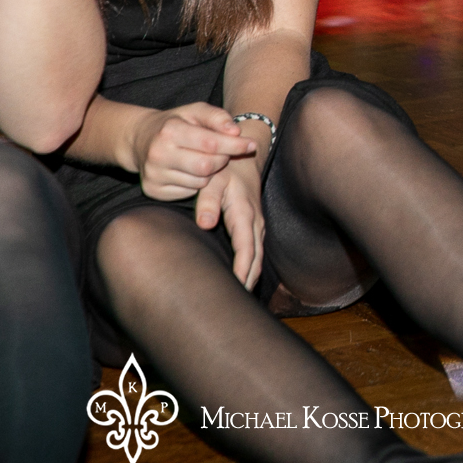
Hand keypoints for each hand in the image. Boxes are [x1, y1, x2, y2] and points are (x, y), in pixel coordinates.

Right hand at [131, 102, 256, 200]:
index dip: (235, 145)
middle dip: (223, 160)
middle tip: (225, 153)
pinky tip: (192, 171)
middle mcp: (158, 154)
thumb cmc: (176, 123)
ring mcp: (154, 175)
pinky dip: (197, 183)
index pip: (211, 143)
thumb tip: (235, 131)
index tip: (251, 145)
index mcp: (170, 131)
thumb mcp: (195, 111)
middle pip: (207, 167)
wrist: (140, 139)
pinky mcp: (153, 190)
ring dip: (210, 173)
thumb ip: (217, 117)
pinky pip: (188, 193)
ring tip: (206, 160)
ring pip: (199, 182)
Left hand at [196, 159, 266, 288]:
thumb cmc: (223, 169)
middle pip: (256, 259)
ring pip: (258, 256)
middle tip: (233, 307)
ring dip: (250, 276)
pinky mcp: (255, 225)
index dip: (241, 272)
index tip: (234, 291)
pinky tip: (241, 279)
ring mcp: (257, 224)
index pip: (246, 250)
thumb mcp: (212, 181)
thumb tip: (205, 224)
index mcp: (244, 213)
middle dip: (248, 281)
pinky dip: (251, 267)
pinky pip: (255, 251)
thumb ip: (207, 202)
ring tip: (238, 299)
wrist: (243, 155)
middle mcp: (255, 222)